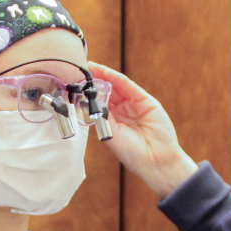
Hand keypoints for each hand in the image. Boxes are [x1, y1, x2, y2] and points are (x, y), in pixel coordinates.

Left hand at [87, 62, 197, 198]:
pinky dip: (117, 79)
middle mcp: (124, 111)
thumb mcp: (111, 134)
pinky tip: (106, 73)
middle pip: (108, 91)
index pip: (100, 102)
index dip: (88, 93)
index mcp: (114, 121)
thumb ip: (101, 117)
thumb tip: (86, 102)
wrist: (155, 161)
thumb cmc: (133, 154)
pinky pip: (129, 87)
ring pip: (117, 86)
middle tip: (79, 71)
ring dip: (104, 76)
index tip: (75, 85)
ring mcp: (135, 105)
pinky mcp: (146, 101)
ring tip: (90, 68)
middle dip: (94, 81)